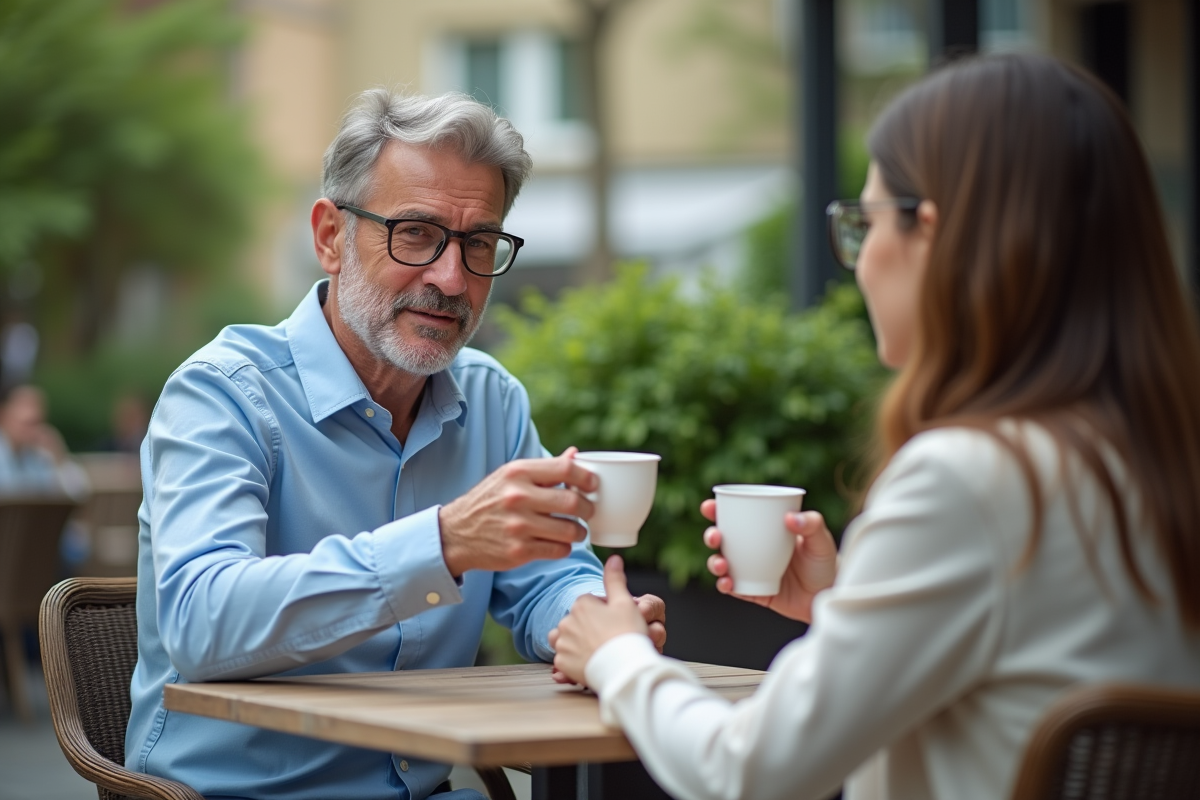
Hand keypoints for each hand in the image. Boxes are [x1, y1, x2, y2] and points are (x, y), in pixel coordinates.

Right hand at [438, 447, 596, 576]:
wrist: (456, 533)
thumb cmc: (490, 501)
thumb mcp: (510, 476)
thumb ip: (545, 468)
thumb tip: (575, 454)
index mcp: (518, 472)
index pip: (566, 468)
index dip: (587, 477)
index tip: (593, 485)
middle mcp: (517, 497)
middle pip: (573, 501)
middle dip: (589, 508)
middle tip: (589, 511)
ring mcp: (518, 525)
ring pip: (570, 529)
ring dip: (580, 531)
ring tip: (577, 530)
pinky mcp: (519, 550)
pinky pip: (559, 549)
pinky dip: (565, 547)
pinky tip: (560, 542)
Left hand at [549, 555, 647, 685]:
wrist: (624, 668)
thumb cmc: (627, 634)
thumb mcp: (625, 603)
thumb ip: (615, 579)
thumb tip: (614, 558)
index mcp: (581, 604)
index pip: (589, 604)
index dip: (604, 613)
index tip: (615, 623)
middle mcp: (567, 621)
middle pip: (577, 622)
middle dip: (589, 628)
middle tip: (608, 639)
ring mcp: (563, 644)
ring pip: (568, 640)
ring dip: (579, 644)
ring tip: (597, 651)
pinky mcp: (562, 663)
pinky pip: (564, 660)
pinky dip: (574, 661)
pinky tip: (589, 662)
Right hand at [701, 499, 837, 622]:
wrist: (828, 595)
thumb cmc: (824, 563)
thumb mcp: (821, 540)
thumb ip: (811, 525)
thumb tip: (790, 518)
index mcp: (762, 530)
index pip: (735, 517)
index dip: (717, 510)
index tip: (709, 506)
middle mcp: (751, 549)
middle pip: (722, 540)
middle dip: (711, 536)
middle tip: (716, 537)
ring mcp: (749, 571)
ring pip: (722, 564)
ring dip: (714, 562)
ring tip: (722, 564)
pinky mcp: (751, 591)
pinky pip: (732, 588)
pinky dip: (725, 585)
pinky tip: (727, 582)